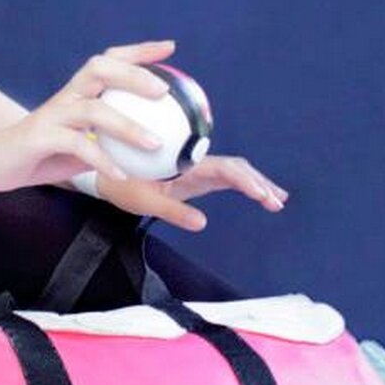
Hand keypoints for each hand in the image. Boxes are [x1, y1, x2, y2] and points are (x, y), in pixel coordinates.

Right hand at [0, 41, 179, 192]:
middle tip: (164, 91)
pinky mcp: (40, 138)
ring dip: (126, 126)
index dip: (138, 51)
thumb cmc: (45, 152)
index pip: (109, 60)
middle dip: (133, 74)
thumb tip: (159, 147)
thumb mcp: (85, 144)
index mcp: (78, 92)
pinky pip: (76, 146)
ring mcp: (52, 115)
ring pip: (92, 110)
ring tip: (155, 143)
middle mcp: (66, 96)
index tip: (169, 49)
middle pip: (99, 69)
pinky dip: (102, 160)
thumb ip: (113, 141)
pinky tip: (122, 175)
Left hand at [94, 154, 289, 231]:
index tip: (260, 193)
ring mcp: (197, 166)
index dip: (246, 180)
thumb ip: (173, 211)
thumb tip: (202, 223)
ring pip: (235, 169)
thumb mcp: (144, 201)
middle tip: (276, 201)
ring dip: (257, 182)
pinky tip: (259, 192)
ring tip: (277, 199)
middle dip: (259, 182)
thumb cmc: (122, 184)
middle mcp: (195, 161)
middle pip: (236, 167)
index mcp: (185, 164)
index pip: (224, 169)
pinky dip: (245, 182)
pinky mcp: (196, 172)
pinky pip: (227, 174)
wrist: (107, 169)